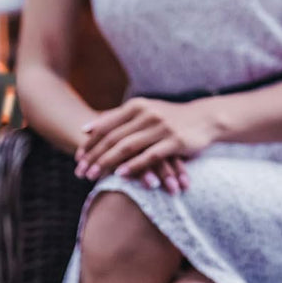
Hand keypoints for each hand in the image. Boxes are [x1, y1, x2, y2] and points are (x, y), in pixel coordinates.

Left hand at [76, 97, 217, 183]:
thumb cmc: (170, 117)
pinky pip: (150, 155)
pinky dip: (133, 166)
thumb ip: (118, 118)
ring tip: (92, 176)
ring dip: (107, 163)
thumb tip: (88, 129)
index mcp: (137, 106)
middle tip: (79, 172)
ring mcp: (161, 128)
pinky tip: (120, 175)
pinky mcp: (174, 141)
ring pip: (127, 147)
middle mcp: (147, 114)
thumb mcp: (145, 111)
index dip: (90, 143)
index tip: (77, 158)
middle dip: (94, 156)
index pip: (106, 125)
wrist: (205, 118)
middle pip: (113, 138)